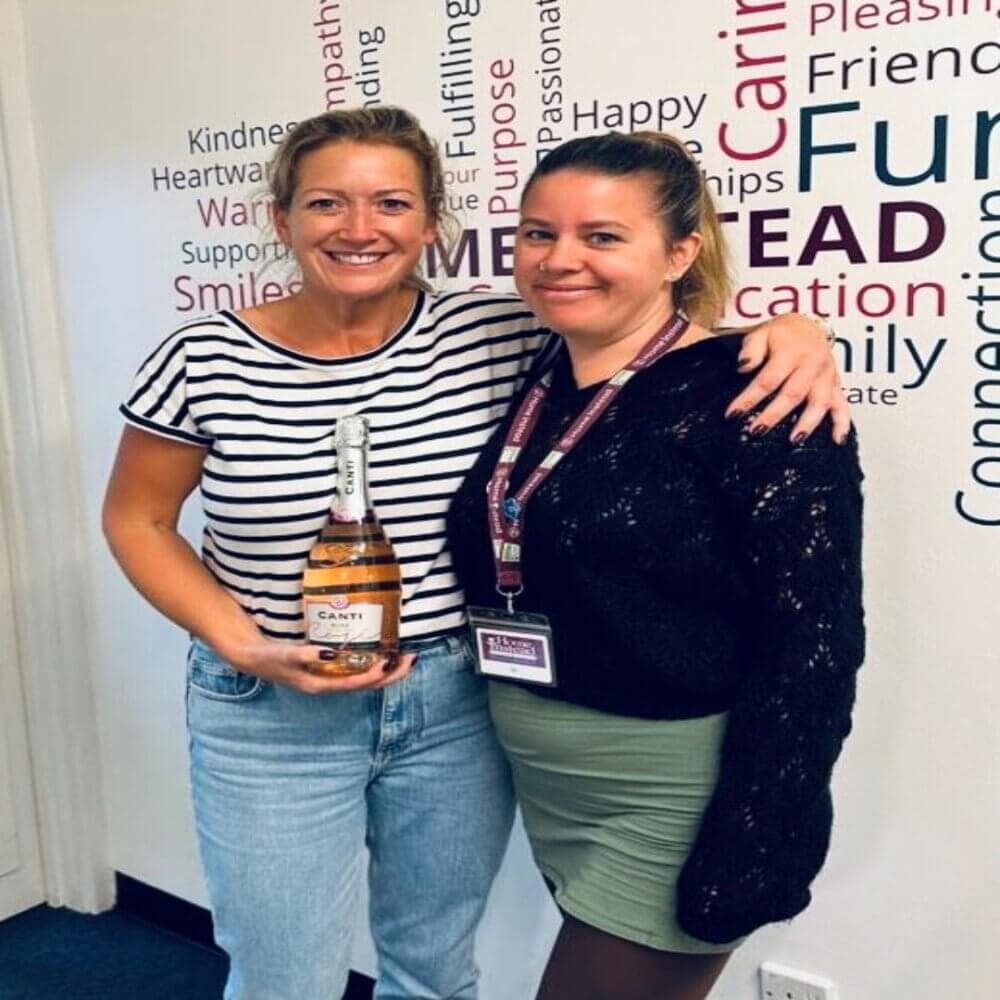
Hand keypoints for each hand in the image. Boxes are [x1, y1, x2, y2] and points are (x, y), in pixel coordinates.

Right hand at [222, 638, 416, 693]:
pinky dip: (373, 663)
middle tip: (411, 658)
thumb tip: (330, 654)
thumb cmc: (268, 657)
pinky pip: (357, 670)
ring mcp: (329, 678)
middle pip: (366, 685)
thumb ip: (305, 654)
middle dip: (391, 674)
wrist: (252, 656)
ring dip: (387, 670)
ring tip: (405, 656)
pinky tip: (382, 652)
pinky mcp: (328, 670)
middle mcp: (328, 684)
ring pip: (365, 679)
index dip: (373, 675)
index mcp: (319, 685)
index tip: (389, 662)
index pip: (353, 684)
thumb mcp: (285, 655)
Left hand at [725, 314, 850, 442]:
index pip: (768, 379)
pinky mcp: (836, 384)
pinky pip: (842, 404)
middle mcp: (812, 364)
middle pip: (793, 393)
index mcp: (791, 352)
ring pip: (819, 402)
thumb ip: (751, 350)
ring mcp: (826, 375)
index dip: (749, 398)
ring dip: (807, 422)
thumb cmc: (780, 335)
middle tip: (756, 431)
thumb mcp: (761, 333)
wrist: (807, 327)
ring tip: (793, 441)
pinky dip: (842, 423)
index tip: (732, 414)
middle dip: (774, 415)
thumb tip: (743, 366)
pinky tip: (837, 440)